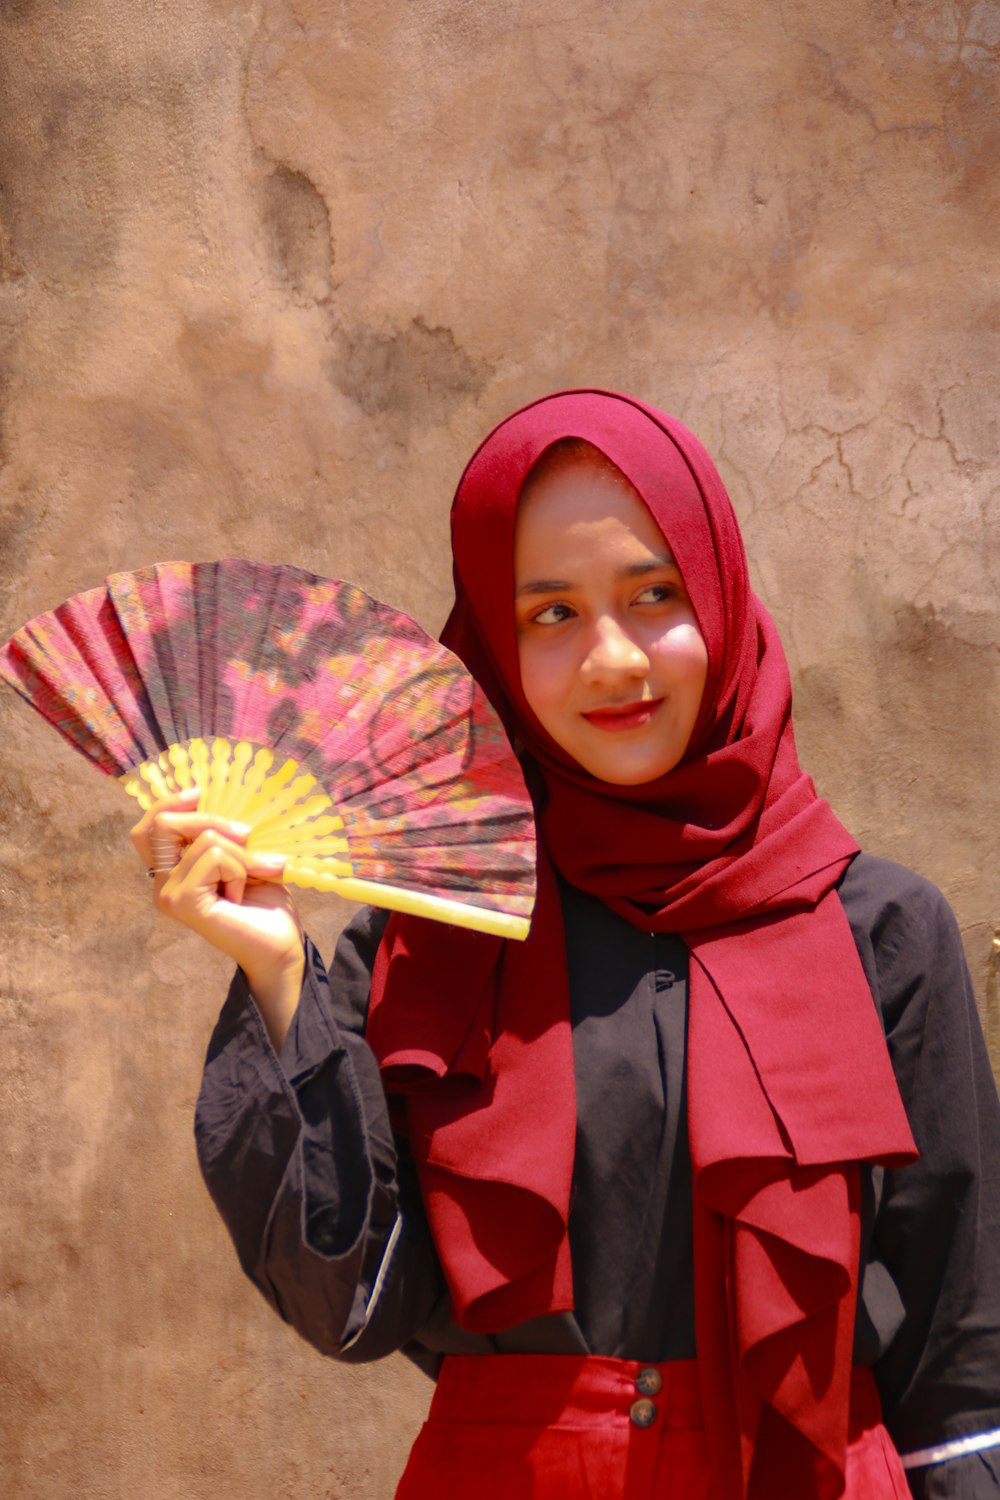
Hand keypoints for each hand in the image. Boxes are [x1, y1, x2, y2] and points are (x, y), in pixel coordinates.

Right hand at [131, 789, 304, 1046]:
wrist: (281, 945)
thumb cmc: (264, 901)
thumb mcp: (242, 854)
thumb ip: (219, 832)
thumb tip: (205, 795)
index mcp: (171, 871)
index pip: (148, 828)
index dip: (168, 803)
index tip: (199, 792)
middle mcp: (161, 884)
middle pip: (166, 823)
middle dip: (214, 821)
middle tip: (249, 837)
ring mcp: (167, 895)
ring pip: (204, 839)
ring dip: (243, 854)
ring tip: (254, 878)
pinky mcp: (182, 903)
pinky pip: (216, 857)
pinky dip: (241, 868)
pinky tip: (242, 894)